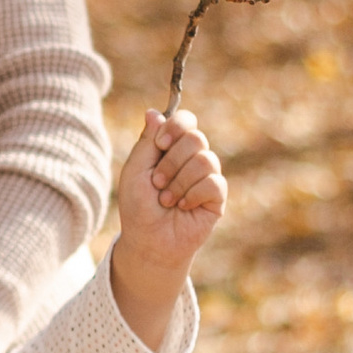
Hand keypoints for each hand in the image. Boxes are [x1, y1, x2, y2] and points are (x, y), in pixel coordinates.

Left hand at [108, 108, 226, 347]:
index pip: (186, 121)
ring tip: (167, 199)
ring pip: (205, 160)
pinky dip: (192, 195)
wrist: (149, 241)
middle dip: (171, 161)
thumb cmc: (139, 206)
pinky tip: (183, 207)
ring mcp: (207, 176)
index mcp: (172, 147)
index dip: (177, 126)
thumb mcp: (135, 171)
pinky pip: (213, 183)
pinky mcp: (217, 196)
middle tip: (157, 182)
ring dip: (179, 182)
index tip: (162, 142)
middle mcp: (192, 158)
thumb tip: (153, 111)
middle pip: (196, 137)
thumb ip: (146, 142)